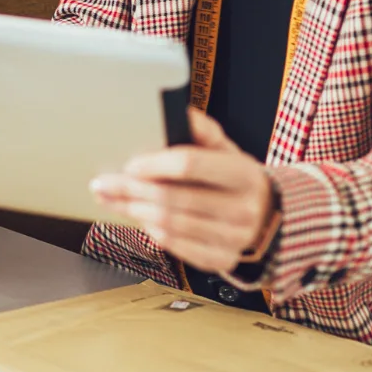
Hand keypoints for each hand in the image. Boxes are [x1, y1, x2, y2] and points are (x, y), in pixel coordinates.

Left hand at [91, 109, 276, 274]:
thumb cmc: (235, 178)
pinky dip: (151, 232)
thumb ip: (203, 130)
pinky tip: (138, 218)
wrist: (268, 217)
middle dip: (131, 190)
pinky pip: (175, 247)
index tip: (129, 164)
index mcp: (242, 172)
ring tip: (113, 199)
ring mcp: (233, 238)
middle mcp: (242, 208)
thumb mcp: (226, 149)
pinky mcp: (222, 260)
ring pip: (169, 225)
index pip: (190, 164)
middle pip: (172, 198)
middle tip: (103, 184)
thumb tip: (179, 110)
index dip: (154, 164)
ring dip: (133, 211)